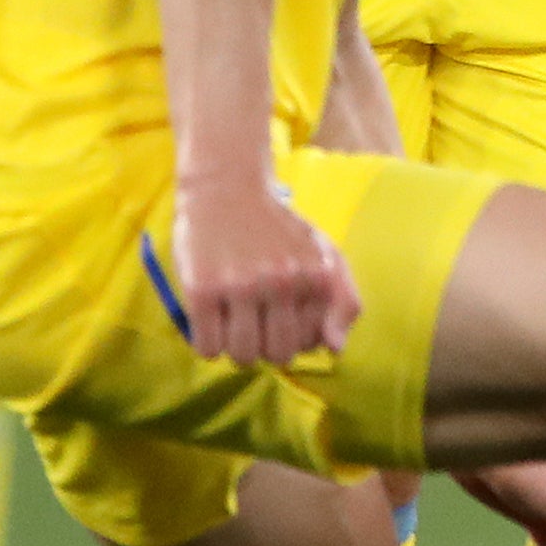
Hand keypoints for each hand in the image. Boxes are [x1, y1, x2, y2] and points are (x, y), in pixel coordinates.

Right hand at [173, 181, 356, 367]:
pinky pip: (207, 348)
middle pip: (277, 355)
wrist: (227, 190)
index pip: (310, 343)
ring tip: (232, 326)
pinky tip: (210, 323)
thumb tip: (335, 349)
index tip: (279, 320)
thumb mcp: (325, 253)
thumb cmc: (278, 229)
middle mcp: (282, 282)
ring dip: (235, 350)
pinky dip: (207, 345)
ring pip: (243, 356)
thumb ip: (343, 300)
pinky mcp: (202, 289)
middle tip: (254, 326)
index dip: (292, 339)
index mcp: (316, 277)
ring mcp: (241, 286)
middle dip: (265, 349)